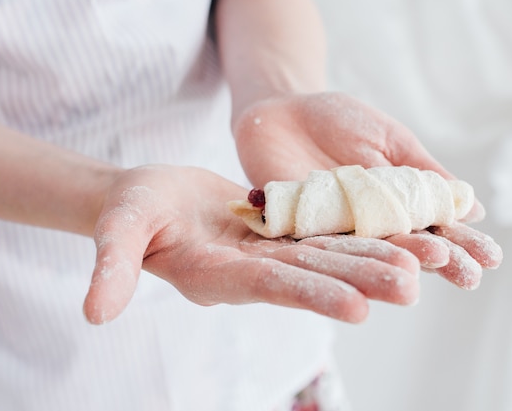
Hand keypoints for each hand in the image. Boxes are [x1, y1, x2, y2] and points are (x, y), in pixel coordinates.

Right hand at [83, 165, 420, 323]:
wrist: (151, 198)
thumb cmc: (131, 213)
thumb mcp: (116, 232)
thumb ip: (111, 268)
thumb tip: (92, 312)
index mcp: (219, 277)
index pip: (272, 288)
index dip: (313, 295)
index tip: (356, 306)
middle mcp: (254, 274)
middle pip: (314, 278)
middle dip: (361, 281)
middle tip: (411, 287)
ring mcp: (272, 256)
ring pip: (329, 258)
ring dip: (372, 260)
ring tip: (420, 266)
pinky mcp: (281, 236)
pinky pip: (325, 236)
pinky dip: (358, 236)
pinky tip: (394, 236)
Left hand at [233, 92, 501, 287]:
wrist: (281, 109)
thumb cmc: (339, 120)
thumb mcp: (388, 140)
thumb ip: (422, 173)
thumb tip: (471, 207)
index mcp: (395, 204)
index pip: (434, 229)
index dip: (461, 244)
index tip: (490, 258)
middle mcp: (367, 224)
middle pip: (406, 249)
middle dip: (439, 261)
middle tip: (470, 279)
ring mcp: (332, 229)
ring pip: (366, 252)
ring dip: (396, 262)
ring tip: (427, 271)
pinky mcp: (295, 228)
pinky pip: (315, 245)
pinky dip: (336, 256)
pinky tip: (361, 265)